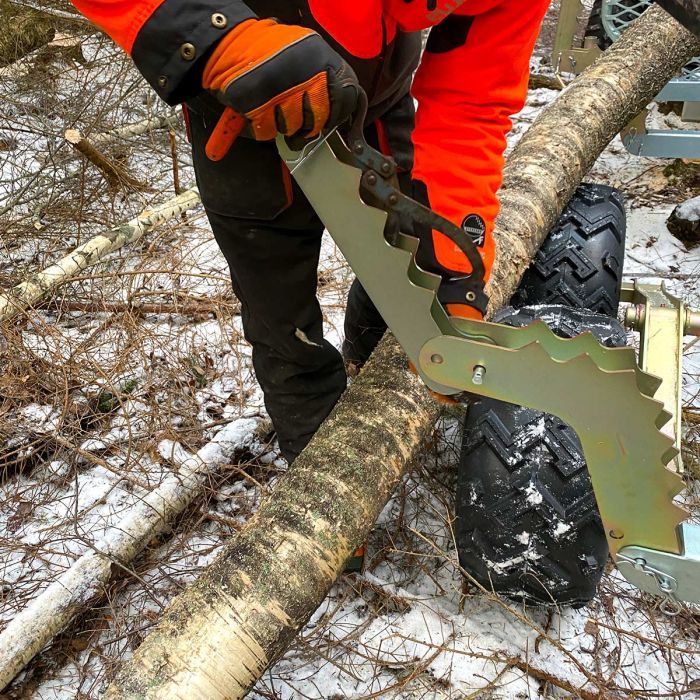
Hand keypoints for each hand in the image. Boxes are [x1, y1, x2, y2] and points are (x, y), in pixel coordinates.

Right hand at [202, 19, 359, 157]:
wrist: (231, 43)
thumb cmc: (269, 51)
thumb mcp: (306, 51)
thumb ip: (325, 76)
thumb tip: (338, 108)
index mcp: (322, 61)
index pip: (345, 99)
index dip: (336, 114)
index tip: (326, 118)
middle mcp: (307, 76)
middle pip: (318, 119)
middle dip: (307, 124)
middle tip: (296, 118)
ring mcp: (283, 92)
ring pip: (293, 126)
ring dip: (282, 123)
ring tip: (273, 106)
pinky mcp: (259, 107)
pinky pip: (269, 130)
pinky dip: (263, 126)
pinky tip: (260, 111)